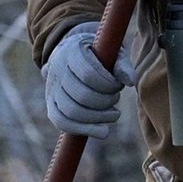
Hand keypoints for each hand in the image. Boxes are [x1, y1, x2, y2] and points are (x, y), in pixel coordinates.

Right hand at [42, 21, 135, 137]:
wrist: (73, 56)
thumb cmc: (99, 55)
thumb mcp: (113, 53)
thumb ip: (122, 65)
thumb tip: (131, 82)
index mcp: (71, 51)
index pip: (89, 74)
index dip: (108, 85)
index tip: (118, 86)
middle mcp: (56, 69)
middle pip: (81, 95)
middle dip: (105, 101)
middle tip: (116, 99)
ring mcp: (51, 88)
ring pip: (72, 111)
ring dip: (98, 118)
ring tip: (114, 114)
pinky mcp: (51, 105)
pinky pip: (63, 123)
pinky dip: (85, 129)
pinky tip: (103, 131)